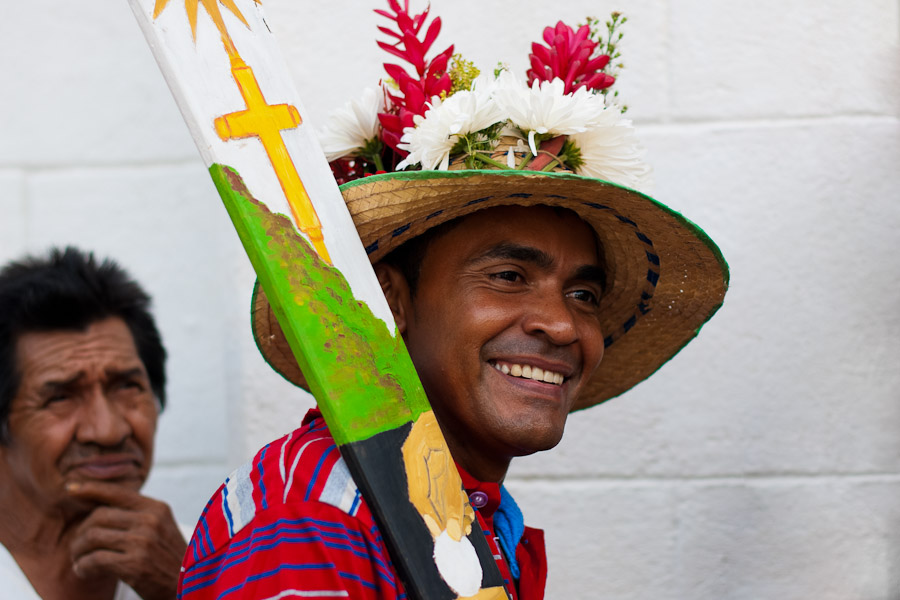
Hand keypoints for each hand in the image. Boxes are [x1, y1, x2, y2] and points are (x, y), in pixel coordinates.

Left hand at [67, 481, 186, 599]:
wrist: (188, 584)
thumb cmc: (168, 558)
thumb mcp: (161, 528)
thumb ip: (138, 515)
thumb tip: (100, 506)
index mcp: (156, 508)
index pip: (117, 492)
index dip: (91, 488)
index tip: (71, 487)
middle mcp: (150, 521)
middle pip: (99, 516)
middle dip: (81, 532)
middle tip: (77, 547)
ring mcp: (143, 541)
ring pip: (93, 537)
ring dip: (78, 551)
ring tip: (79, 560)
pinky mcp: (134, 564)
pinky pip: (95, 559)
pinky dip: (83, 566)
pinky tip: (84, 571)